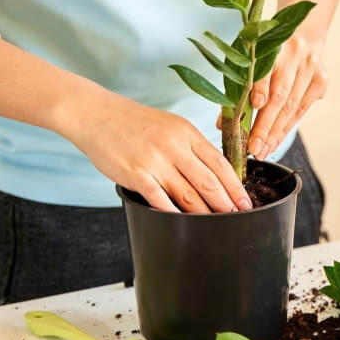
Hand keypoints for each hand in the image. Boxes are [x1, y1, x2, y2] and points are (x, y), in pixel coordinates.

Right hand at [58, 89, 252, 213]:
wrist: (94, 114)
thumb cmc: (133, 123)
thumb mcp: (170, 126)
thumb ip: (191, 147)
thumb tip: (214, 173)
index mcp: (186, 132)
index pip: (220, 163)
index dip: (235, 186)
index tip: (245, 202)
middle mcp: (174, 145)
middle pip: (209, 182)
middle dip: (227, 204)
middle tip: (237, 218)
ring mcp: (154, 161)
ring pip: (188, 194)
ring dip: (206, 213)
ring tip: (217, 225)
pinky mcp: (136, 174)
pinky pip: (160, 200)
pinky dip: (174, 214)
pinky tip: (185, 225)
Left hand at [247, 35, 328, 158]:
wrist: (305, 37)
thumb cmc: (270, 55)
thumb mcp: (252, 62)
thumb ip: (239, 89)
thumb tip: (224, 124)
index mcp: (272, 45)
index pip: (266, 69)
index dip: (261, 87)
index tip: (256, 105)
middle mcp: (294, 54)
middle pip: (280, 95)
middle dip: (266, 125)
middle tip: (254, 148)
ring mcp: (311, 67)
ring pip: (293, 107)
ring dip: (276, 133)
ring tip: (263, 150)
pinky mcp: (322, 79)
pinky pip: (303, 109)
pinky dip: (287, 127)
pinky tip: (276, 141)